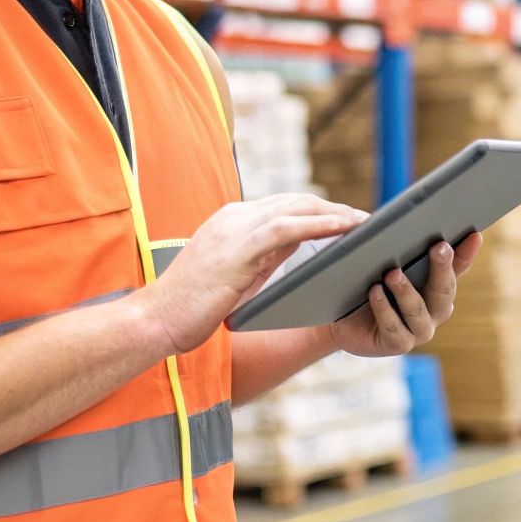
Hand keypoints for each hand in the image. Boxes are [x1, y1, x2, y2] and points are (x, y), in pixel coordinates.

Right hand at [137, 194, 368, 356]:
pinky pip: (287, 228)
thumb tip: (299, 240)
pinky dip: (319, 224)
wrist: (157, 320)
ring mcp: (234, 229)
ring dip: (333, 213)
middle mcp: (233, 217)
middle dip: (331, 207)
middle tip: (363, 218)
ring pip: (294, 208)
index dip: (316, 209)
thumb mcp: (238, 273)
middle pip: (294, 201)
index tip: (344, 218)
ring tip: (362, 221)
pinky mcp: (237, 248)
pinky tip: (342, 229)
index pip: (282, 206)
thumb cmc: (194, 305)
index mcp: (231, 221)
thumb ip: (265, 253)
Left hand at [328, 232, 482, 357]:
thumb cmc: (368, 282)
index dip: (467, 252)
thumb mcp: (384, 259)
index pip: (458, 267)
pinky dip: (384, 309)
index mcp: (438, 284)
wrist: (344, 318)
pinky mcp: (398, 345)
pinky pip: (395, 328)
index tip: (474, 234)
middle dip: (443, 268)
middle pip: (445, 290)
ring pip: (419, 311)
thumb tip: (403, 219)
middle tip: (439, 247)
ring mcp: (419, 330)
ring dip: (406, 291)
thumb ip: (398, 243)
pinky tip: (375, 292)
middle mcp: (435, 309)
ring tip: (392, 273)